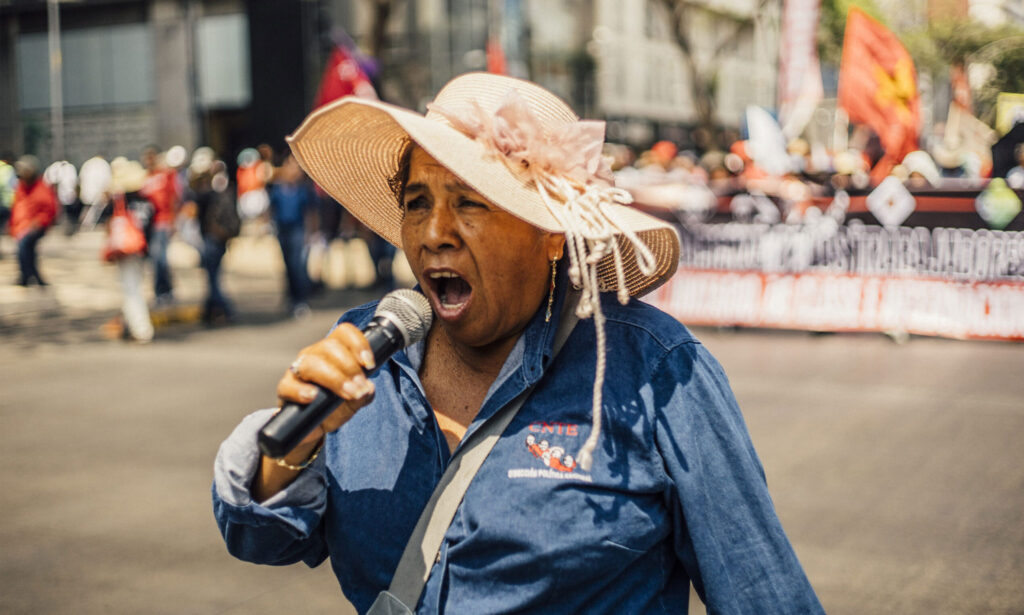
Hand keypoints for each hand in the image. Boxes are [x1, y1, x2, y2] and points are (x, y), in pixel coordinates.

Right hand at [275, 322, 376, 449]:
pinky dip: (301, 390)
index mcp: (333, 352)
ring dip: (334, 379)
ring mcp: (298, 370)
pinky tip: (313, 397)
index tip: (369, 364)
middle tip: (360, 388)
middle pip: (329, 346)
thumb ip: (364, 394)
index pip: (344, 333)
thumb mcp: (354, 401)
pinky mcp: (285, 388)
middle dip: (350, 367)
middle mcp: (314, 355)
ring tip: (348, 394)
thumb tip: (368, 388)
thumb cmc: (333, 408)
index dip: (358, 344)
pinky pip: (288, 385)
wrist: (313, 428)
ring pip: (311, 363)